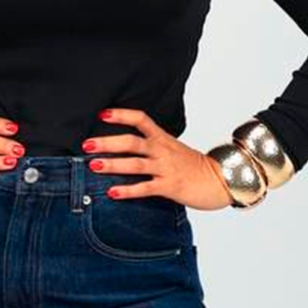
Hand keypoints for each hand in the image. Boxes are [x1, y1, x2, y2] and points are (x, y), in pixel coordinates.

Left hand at [83, 108, 232, 211]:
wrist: (220, 180)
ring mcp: (166, 168)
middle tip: (87, 144)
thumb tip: (126, 145)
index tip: (102, 114)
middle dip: (108, 142)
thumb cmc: (192, 166)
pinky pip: (145, 188)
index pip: (141, 119)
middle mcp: (162, 150)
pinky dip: (128, 190)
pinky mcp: (169, 186)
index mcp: (162, 138)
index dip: (121, 115)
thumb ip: (152, 145)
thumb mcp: (172, 148)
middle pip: (132, 142)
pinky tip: (112, 192)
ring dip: (112, 164)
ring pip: (135, 164)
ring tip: (93, 165)